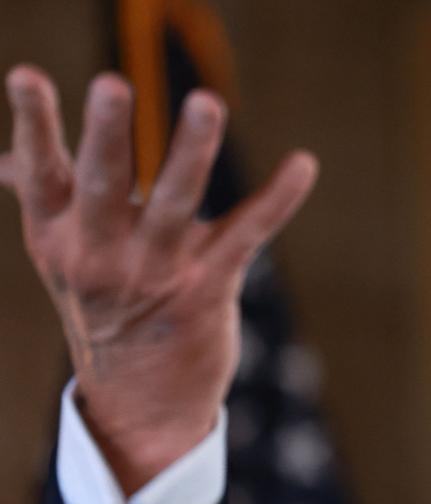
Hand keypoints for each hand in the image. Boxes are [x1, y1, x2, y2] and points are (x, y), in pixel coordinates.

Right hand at [0, 66, 317, 493]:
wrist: (139, 403)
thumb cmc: (105, 311)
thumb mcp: (63, 260)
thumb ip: (49, 202)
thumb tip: (3, 160)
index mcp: (58, 236)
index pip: (42, 173)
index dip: (35, 124)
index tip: (26, 76)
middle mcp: (101, 254)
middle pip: (103, 184)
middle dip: (108, 136)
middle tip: (112, 85)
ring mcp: (157, 273)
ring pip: (176, 202)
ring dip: (191, 152)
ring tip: (205, 102)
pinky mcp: (208, 289)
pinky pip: (246, 234)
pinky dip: (277, 199)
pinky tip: (303, 165)